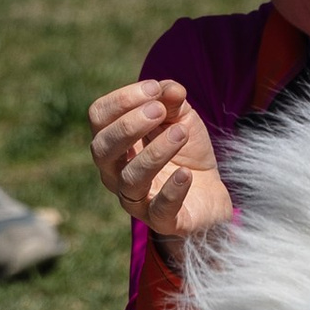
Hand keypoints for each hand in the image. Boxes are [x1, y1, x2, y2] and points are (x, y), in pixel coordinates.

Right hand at [88, 78, 234, 241]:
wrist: (210, 194)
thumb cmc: (186, 152)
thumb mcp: (181, 118)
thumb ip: (172, 100)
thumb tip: (169, 88)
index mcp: (114, 142)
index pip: (99, 117)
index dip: (122, 99)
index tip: (154, 89)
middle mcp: (115, 172)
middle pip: (102, 149)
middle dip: (129, 126)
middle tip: (159, 111)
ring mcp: (135, 199)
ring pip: (130, 179)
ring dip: (155, 152)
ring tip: (180, 133)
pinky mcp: (161, 221)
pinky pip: (159, 209)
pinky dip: (172, 190)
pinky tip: (185, 173)